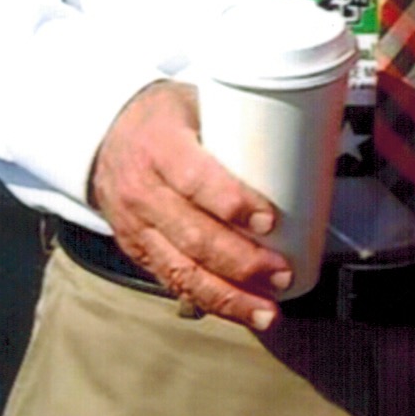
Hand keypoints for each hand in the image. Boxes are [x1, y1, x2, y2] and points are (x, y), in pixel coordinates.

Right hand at [87, 78, 290, 328]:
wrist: (105, 135)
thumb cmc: (166, 118)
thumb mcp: (196, 103)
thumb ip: (239, 125)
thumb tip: (309, 143)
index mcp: (160, 146)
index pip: (194, 179)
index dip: (231, 203)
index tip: (269, 220)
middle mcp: (142, 190)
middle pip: (192, 236)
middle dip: (241, 262)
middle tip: (282, 273)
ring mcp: (136, 226)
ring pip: (181, 270)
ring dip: (228, 296)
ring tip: (267, 311)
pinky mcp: (137, 251)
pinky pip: (172, 282)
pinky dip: (209, 301)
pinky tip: (240, 312)